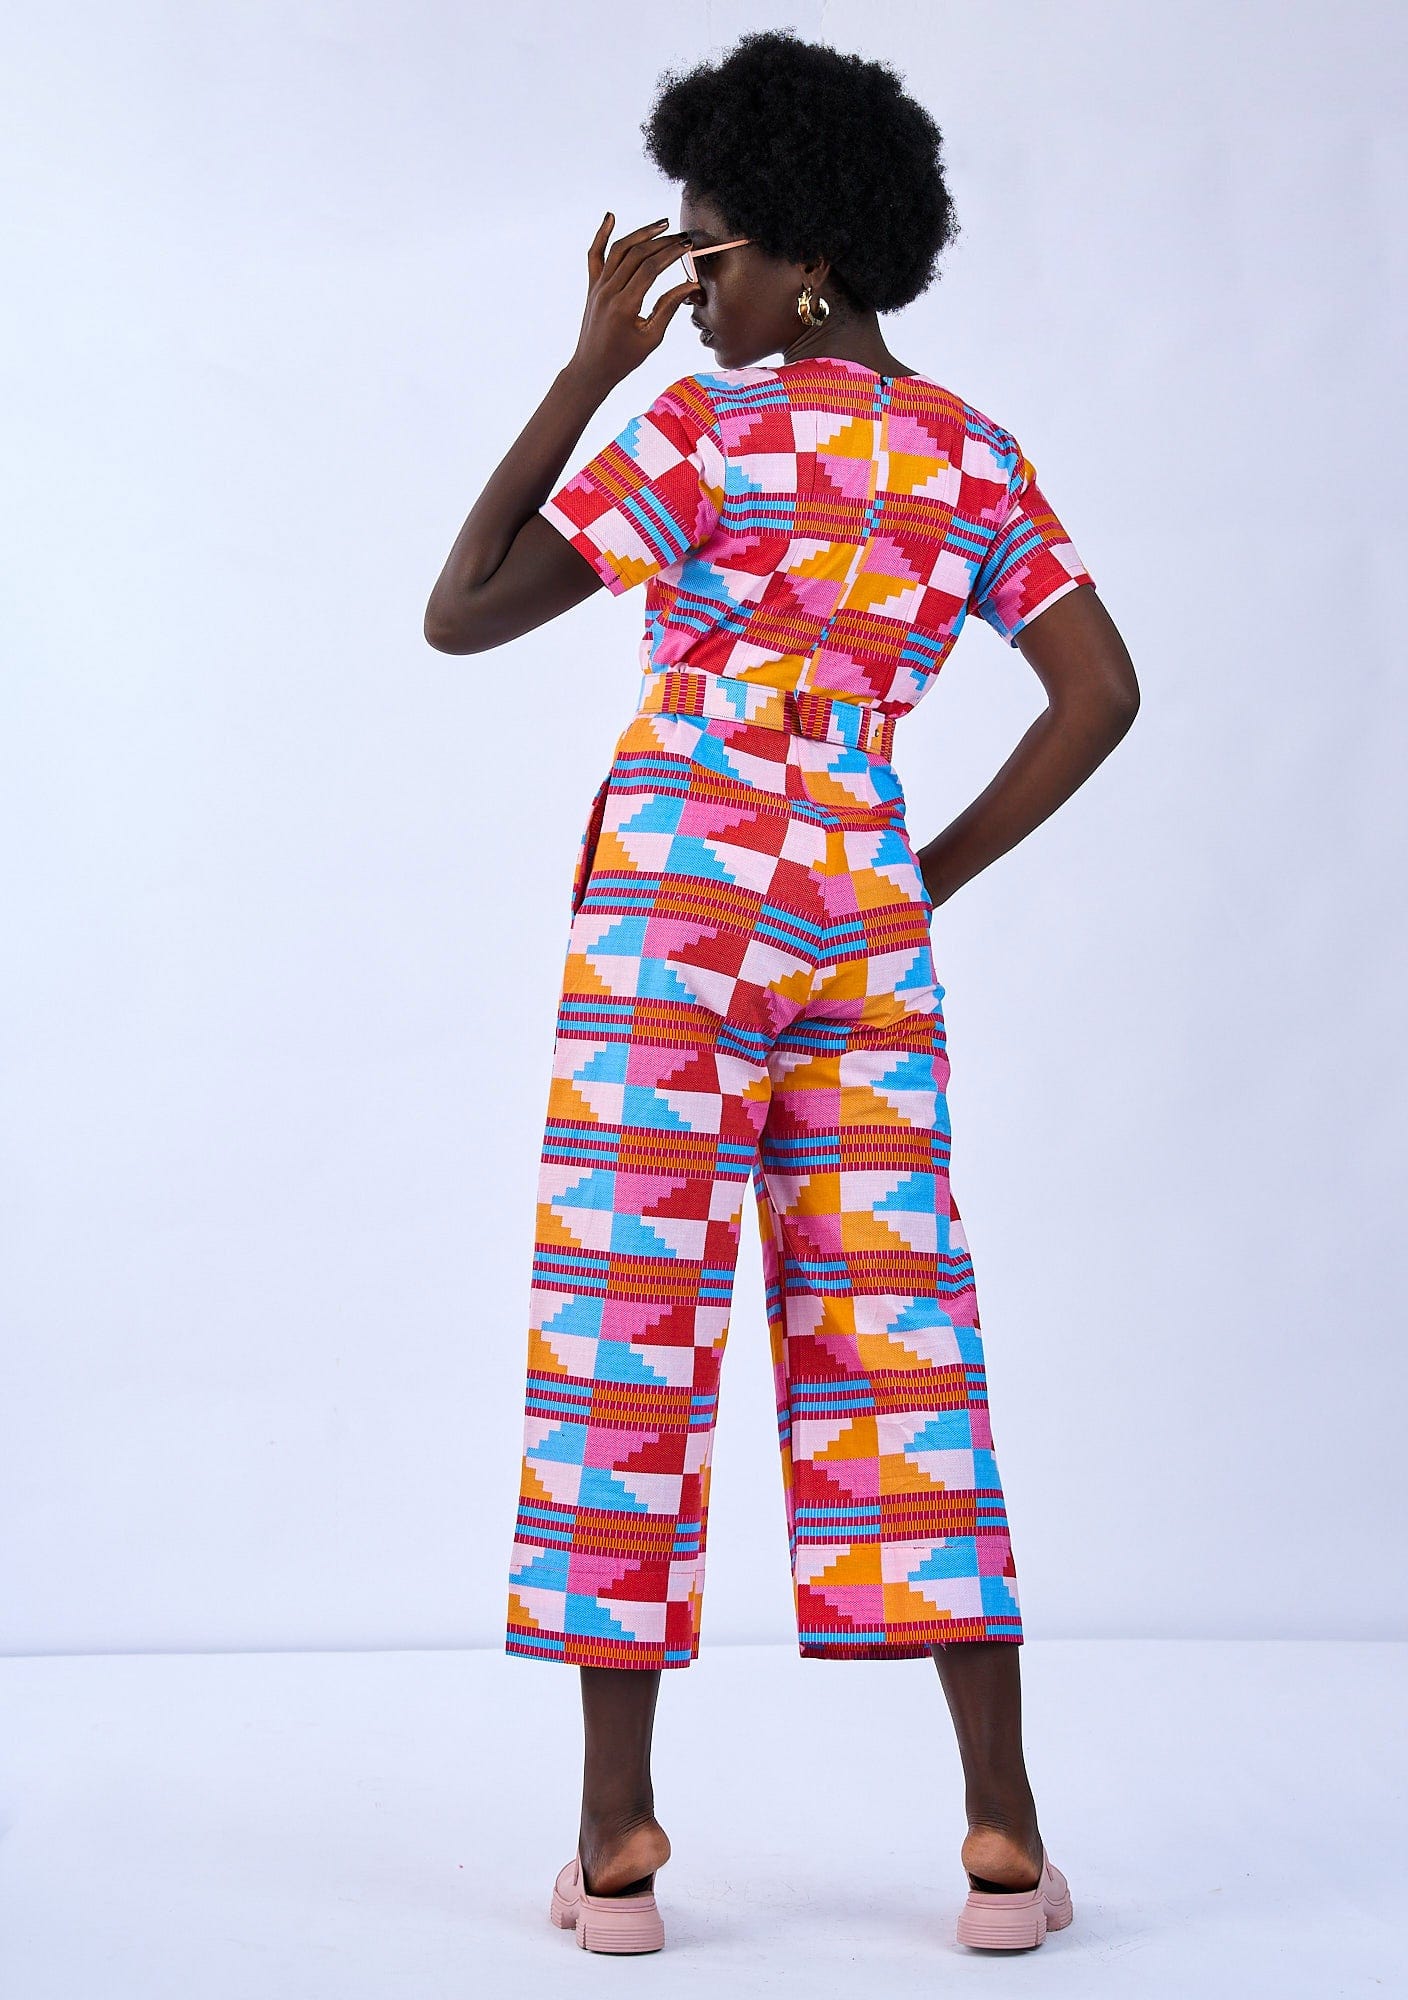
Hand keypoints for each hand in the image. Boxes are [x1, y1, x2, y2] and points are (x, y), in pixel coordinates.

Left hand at [568, 213, 702, 390]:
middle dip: (661, 242)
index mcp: (624, 306)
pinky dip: (601, 235)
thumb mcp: (651, 338)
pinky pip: (595, 255)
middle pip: (636, 254)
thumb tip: (690, 286)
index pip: (650, 269)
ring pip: (618, 250)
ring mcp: (598, 287)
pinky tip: (611, 217)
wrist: (592, 369)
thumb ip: (668, 308)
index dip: (670, 254)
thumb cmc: (623, 359)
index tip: (686, 245)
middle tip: (681, 236)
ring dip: (640, 233)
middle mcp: (608, 291)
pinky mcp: (592, 286)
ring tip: (661, 225)